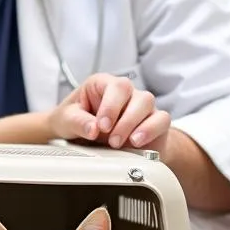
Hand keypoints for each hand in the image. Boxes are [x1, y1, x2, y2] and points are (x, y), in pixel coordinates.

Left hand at [50, 72, 169, 151]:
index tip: (102, 126)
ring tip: (120, 144)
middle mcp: (125, 93)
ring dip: (138, 127)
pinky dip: (152, 131)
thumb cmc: (77, 123)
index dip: (112, 106)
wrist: (87, 143)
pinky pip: (162, 120)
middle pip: (137, 95)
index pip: (117, 86)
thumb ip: (77, 123)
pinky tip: (137, 144)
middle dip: (125, 121)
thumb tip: (92, 129)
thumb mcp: (67, 121)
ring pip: (149, 105)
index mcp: (103, 85)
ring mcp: (140, 107)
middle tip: (112, 140)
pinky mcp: (152, 122)